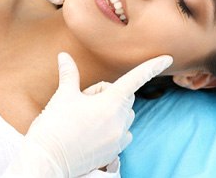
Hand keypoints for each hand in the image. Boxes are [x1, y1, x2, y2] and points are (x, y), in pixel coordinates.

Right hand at [23, 52, 172, 176]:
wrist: (47, 160)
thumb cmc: (55, 125)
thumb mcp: (63, 95)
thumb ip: (69, 73)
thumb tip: (63, 55)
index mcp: (110, 104)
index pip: (135, 79)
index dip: (151, 66)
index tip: (167, 58)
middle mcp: (119, 121)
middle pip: (123, 95)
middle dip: (106, 92)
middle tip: (83, 100)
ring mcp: (118, 139)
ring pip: (123, 114)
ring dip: (111, 109)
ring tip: (86, 117)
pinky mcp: (114, 152)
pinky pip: (122, 131)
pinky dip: (113, 125)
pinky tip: (93, 130)